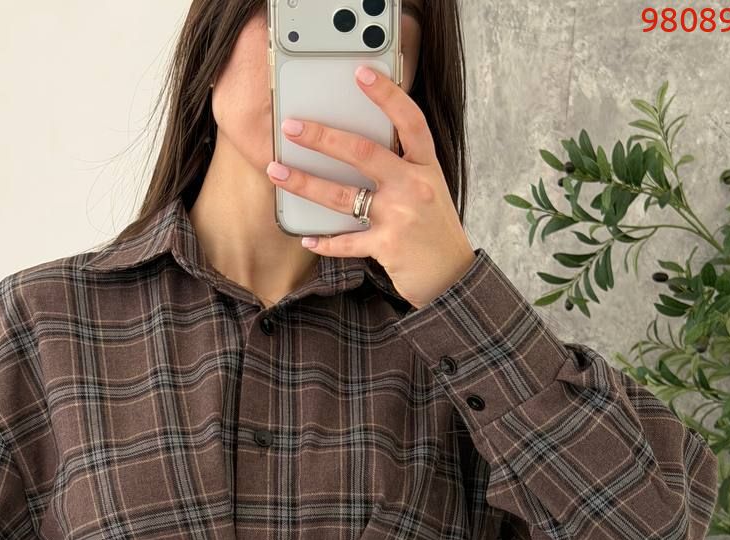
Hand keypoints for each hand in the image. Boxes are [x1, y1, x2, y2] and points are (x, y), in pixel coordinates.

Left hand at [265, 63, 475, 308]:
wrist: (451, 277)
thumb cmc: (434, 230)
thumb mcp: (429, 189)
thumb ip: (402, 169)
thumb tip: (357, 150)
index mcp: (426, 167)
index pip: (409, 121)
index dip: (386, 95)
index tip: (361, 74)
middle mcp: (414, 187)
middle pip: (362, 153)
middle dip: (322, 137)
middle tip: (292, 126)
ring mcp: (399, 217)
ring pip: (343, 195)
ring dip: (305, 183)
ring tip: (278, 171)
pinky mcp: (387, 247)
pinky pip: (346, 242)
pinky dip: (325, 242)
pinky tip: (306, 238)